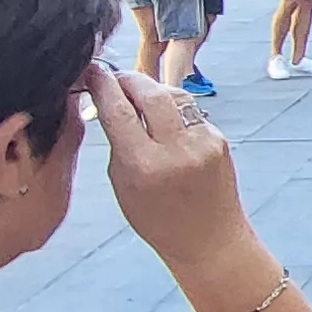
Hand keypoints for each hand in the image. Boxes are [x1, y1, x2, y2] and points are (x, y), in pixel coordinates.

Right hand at [87, 64, 248, 262]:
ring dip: (151, 90)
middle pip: (150, 93)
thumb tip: (110, 103)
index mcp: (144, 166)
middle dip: (128, 79)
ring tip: (136, 96)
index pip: (119, 111)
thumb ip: (118, 143)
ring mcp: (203, 142)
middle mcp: (176, 150)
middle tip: (114, 78)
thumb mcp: (122, 185)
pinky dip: (172, 109)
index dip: (103, 85)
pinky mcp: (219, 139)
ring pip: (173, 95)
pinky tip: (162, 118)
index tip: (92, 71)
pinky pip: (190, 111)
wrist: (210, 240)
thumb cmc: (158, 220)